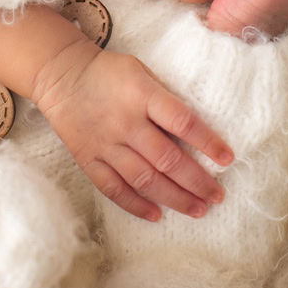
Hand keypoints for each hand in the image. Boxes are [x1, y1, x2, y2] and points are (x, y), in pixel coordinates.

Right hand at [32, 37, 235, 222]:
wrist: (60, 74)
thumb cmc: (109, 71)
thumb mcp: (141, 71)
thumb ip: (164, 98)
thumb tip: (195, 130)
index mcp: (142, 95)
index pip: (183, 122)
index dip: (208, 142)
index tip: (227, 159)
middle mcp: (125, 122)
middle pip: (167, 159)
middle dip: (197, 181)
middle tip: (217, 196)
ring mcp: (105, 144)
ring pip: (144, 179)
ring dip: (174, 198)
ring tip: (198, 209)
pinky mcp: (88, 159)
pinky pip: (113, 188)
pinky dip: (135, 204)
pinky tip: (156, 215)